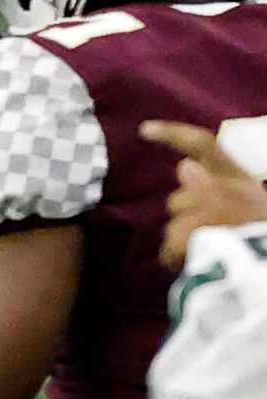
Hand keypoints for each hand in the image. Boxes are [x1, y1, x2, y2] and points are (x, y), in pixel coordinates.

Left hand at [144, 120, 266, 268]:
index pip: (205, 145)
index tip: (144, 129)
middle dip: (186, 222)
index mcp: (242, 180)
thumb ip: (214, 185)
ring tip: (212, 254)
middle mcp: (226, 189)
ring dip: (183, 244)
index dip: (173, 134)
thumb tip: (185, 166)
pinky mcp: (192, 233)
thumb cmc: (260, 240)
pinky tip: (198, 267)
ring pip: (172, 227)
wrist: (264, 269)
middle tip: (212, 239)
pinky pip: (168, 250)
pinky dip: (177, 261)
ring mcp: (209, 210)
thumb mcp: (245, 208)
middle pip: (178, 200)